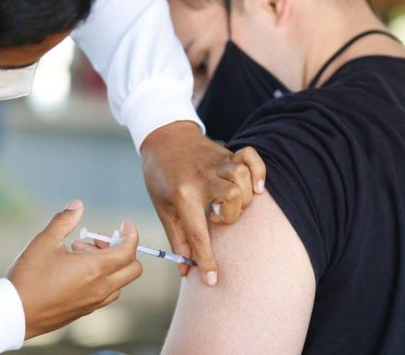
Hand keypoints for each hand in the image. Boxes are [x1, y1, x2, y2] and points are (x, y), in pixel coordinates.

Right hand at [8, 200, 141, 339]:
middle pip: (133, 269)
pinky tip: (76, 271)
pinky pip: (106, 294)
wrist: (15, 314)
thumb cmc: (29, 277)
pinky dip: (102, 279)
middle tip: (97, 240)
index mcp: (95, 269)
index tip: (124, 225)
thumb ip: (64, 220)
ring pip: (120, 282)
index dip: (131, 234)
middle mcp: (100, 287)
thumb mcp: (45, 242)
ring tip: (79, 254)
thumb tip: (77, 205)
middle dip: (122, 250)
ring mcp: (94, 302)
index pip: (129, 251)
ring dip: (110, 265)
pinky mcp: (85, 311)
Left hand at [140, 121, 265, 285]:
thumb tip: (186, 268)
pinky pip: (251, 158)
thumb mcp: (163, 208)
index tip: (213, 279)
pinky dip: (259, 172)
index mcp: (182, 194)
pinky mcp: (228, 153)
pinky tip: (256, 188)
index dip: (206, 260)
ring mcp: (217, 163)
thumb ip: (177, 238)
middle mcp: (203, 177)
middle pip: (231, 198)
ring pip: (242, 179)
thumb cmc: (160, 177)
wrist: (163, 139)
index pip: (198, 233)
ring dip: (241, 198)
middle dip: (229, 216)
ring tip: (228, 203)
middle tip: (215, 217)